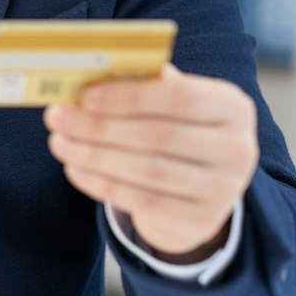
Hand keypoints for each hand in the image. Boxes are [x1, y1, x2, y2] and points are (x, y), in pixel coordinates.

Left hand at [43, 63, 257, 259]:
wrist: (201, 189)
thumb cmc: (177, 129)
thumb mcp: (171, 103)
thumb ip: (143, 84)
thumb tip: (90, 74)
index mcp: (232, 106)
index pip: (181, 97)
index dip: (130, 96)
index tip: (85, 96)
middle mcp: (237, 149)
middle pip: (158, 136)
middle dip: (99, 126)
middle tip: (57, 117)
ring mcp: (223, 190)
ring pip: (147, 171)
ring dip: (94, 155)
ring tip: (59, 142)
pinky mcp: (200, 221)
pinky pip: (142, 202)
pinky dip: (102, 184)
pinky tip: (75, 168)